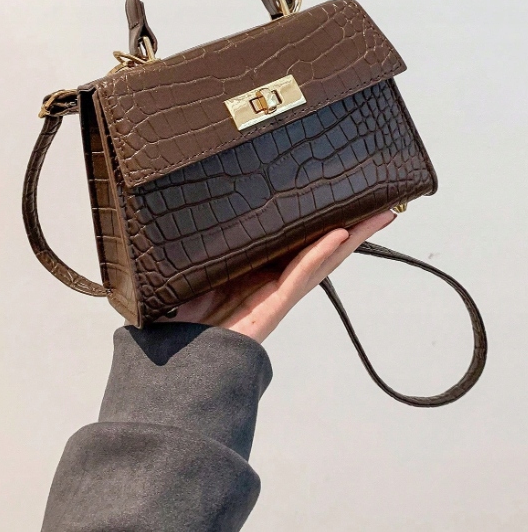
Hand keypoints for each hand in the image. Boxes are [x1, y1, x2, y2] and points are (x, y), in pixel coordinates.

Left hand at [156, 210, 396, 342]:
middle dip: (352, 225)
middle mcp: (273, 278)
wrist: (171, 353)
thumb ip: (205, 241)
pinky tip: (340, 234)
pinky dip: (321, 254)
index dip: (320, 220)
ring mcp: (277, 292)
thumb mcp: (194, 263)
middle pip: (321, 247)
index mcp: (257, 266)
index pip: (296, 239)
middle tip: (379, 203)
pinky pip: (300, 276)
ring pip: (322, 259)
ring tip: (378, 215)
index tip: (339, 196)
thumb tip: (199, 202)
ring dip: (351, 236)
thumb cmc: (181, 312)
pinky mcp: (273, 306)